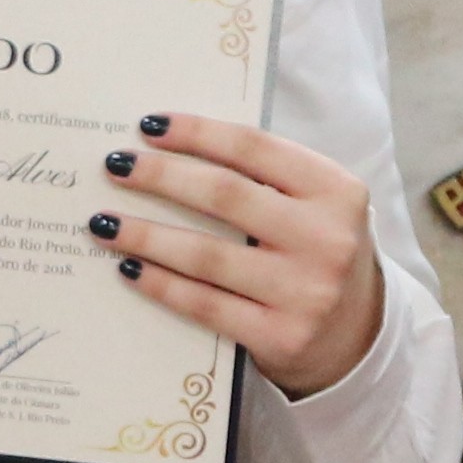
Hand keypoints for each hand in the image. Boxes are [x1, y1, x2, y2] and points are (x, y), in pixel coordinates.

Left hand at [95, 112, 381, 398]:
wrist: (357, 336)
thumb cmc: (317, 254)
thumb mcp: (315, 206)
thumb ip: (266, 179)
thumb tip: (173, 150)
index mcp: (337, 191)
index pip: (255, 149)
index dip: (197, 133)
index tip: (149, 126)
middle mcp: (327, 239)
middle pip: (225, 196)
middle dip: (161, 176)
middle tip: (116, 165)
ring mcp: (305, 292)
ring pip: (207, 255)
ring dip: (146, 235)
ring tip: (104, 222)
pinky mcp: (281, 337)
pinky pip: (205, 304)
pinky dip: (161, 283)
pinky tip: (130, 267)